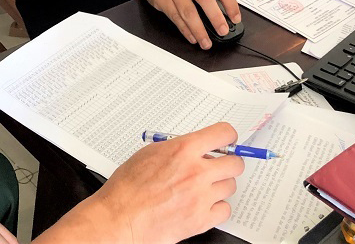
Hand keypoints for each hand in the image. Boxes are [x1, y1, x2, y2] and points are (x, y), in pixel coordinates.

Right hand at [46, 123, 244, 243]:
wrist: (120, 219)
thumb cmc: (127, 188)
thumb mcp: (149, 153)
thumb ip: (177, 148)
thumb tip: (195, 146)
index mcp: (183, 150)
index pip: (223, 134)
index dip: (227, 137)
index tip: (227, 141)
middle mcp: (196, 172)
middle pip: (234, 163)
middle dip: (227, 163)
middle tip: (218, 166)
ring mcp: (201, 197)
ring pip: (230, 186)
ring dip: (220, 185)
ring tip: (203, 188)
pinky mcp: (201, 220)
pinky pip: (225, 209)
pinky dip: (216, 207)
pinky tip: (203, 205)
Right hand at [137, 0, 240, 48]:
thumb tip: (224, 12)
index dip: (231, 4)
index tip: (235, 18)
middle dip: (216, 18)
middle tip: (223, 32)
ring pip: (189, 13)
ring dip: (199, 31)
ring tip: (206, 43)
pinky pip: (176, 18)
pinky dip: (185, 30)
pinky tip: (192, 37)